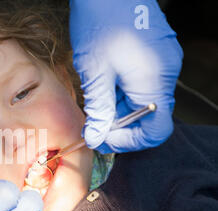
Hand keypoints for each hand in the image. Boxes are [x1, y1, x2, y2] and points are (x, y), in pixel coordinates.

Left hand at [70, 0, 182, 153]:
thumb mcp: (95, 73)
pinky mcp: (154, 53)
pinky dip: (122, 90)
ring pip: (142, 99)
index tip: (103, 138)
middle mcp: (165, 74)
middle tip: (92, 123)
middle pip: (148, 117)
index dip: (128, 141)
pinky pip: (142, 82)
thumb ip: (99, 110)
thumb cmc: (100, 22)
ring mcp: (162, 61)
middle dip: (119, 124)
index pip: (155, 132)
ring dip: (118, 107)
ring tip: (94, 100)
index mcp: (154, 82)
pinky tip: (103, 84)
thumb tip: (96, 137)